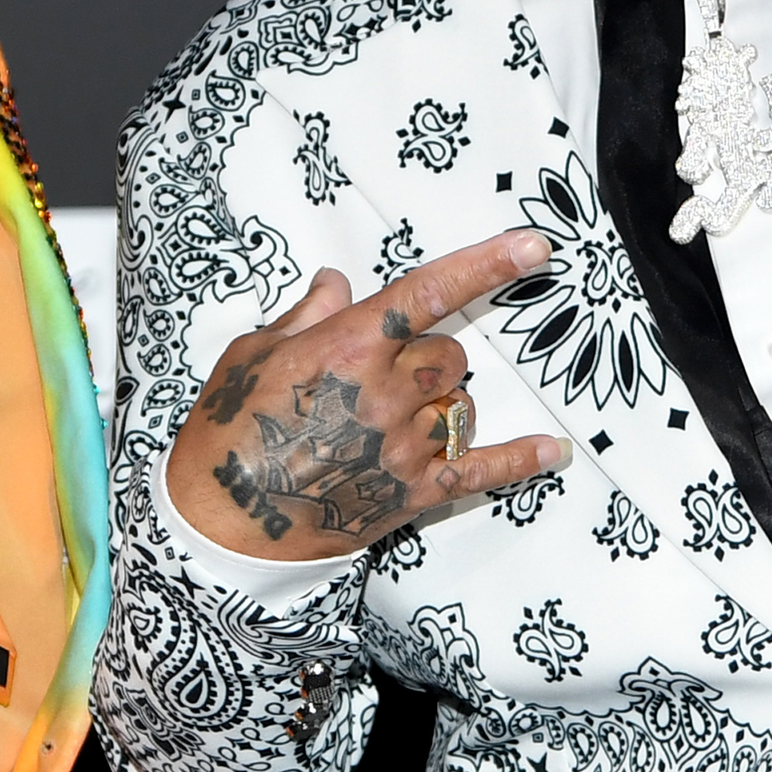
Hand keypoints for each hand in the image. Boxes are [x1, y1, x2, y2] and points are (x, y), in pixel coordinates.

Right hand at [175, 229, 568, 560]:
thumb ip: (307, 318)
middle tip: (386, 375)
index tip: (533, 245)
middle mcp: (386, 393)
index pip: (429, 293)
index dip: (485, 265)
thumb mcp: (251, 357)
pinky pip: (481, 470)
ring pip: (462, 406)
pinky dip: (519, 460)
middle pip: (452, 355)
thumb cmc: (227, 434)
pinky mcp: (413, 494)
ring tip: (396, 421)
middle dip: (430, 356)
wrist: (220, 526)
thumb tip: (338, 284)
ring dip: (443, 404)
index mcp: (347, 348)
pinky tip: (551, 451)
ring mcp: (404, 447)